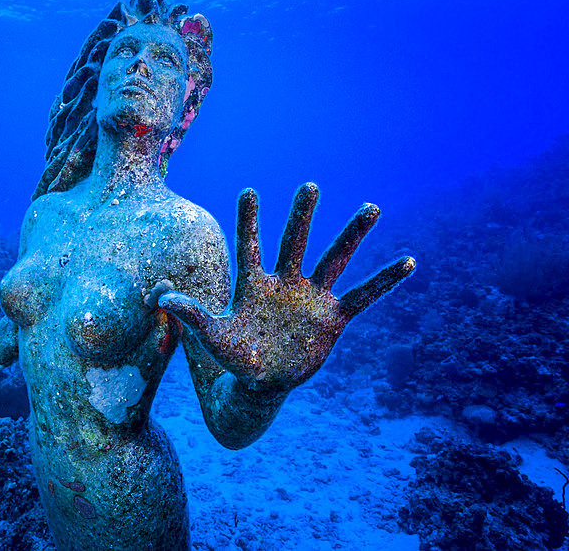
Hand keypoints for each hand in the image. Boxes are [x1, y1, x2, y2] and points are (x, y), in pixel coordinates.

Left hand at [159, 184, 414, 392]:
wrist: (261, 383)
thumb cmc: (234, 356)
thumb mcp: (211, 337)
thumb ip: (191, 316)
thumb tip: (160, 297)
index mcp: (253, 283)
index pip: (250, 246)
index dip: (249, 221)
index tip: (248, 190)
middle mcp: (285, 282)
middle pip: (295, 242)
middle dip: (302, 215)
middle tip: (309, 185)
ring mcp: (311, 297)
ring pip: (333, 258)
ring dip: (351, 234)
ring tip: (371, 207)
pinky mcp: (333, 318)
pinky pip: (364, 296)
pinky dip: (385, 281)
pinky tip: (409, 261)